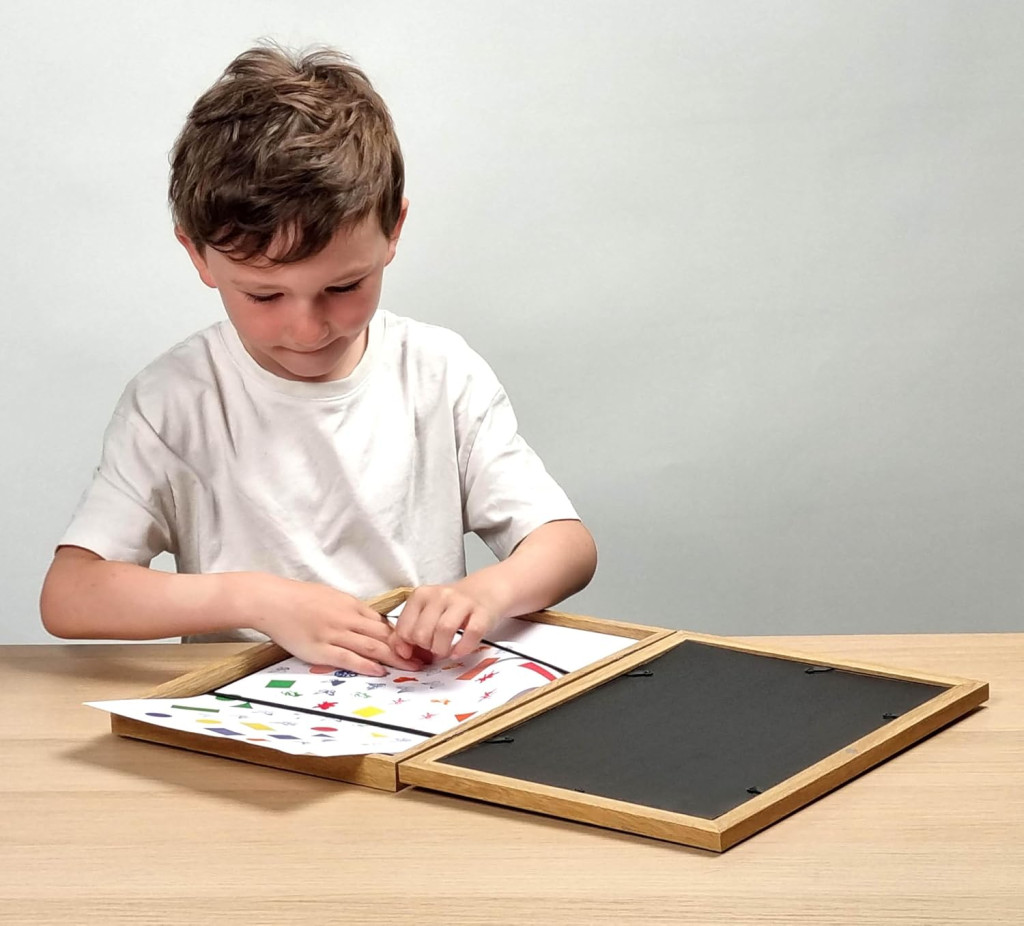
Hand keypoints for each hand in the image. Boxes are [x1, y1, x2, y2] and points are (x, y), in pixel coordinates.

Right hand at [240, 574, 423, 674]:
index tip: (421, 645)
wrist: (273, 600)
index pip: (385, 623)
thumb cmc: (300, 598)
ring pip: (371, 646)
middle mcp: (347, 619)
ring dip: (395, 658)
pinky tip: (380, 671)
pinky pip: (347, 657)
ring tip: (413, 668)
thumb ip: (352, 611)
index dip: (405, 635)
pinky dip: (365, 664)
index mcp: (352, 606)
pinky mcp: (320, 648)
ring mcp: (334, 634)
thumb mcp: (332, 598)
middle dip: (409, 648)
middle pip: (385, 635)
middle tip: (427, 659)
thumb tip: (371, 621)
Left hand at [392, 584, 497, 660]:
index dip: (408, 645)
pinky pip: (471, 633)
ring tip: (445, 651)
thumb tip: (402, 653)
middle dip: (426, 648)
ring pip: (444, 630)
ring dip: (442, 649)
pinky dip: (463, 648)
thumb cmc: (450, 609)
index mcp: (421, 595)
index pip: (404, 628)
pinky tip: (459, 651)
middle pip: (422, 632)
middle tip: (433, 649)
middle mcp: (440, 595)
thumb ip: (408, 632)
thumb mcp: (426, 614)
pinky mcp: (482, 612)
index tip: (416, 649)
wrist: (482, 594)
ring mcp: (462, 602)